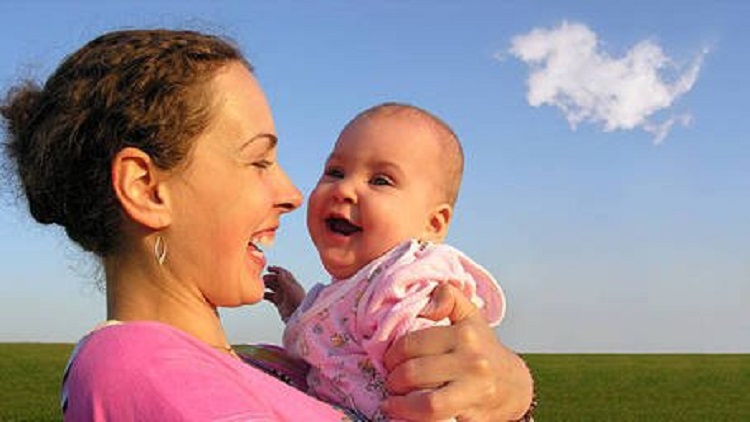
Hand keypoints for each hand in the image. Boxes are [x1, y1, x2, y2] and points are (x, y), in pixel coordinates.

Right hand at [263, 266, 305, 321]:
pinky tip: (260, 294)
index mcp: (292, 283)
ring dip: (265, 285)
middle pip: (276, 280)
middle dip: (269, 278)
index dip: (276, 269)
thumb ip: (284, 280)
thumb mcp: (291, 289)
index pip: (283, 273)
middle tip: (261, 279)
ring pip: (272, 288)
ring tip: (259, 286)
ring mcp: (283, 296)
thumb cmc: (298, 302)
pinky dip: (264, 295)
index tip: (268, 268)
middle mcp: (287, 289)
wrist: (299, 317)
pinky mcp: (279, 303)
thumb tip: (279, 272)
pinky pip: (270, 297)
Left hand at [381, 284, 533, 420]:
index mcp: (465, 335)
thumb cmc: (483, 349)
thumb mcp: (470, 316)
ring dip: (401, 404)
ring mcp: (474, 392)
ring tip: (393, 401)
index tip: (389, 360)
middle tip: (391, 380)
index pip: (412, 344)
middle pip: (414, 373)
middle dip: (394, 379)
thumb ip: (449, 297)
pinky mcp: (474, 417)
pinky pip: (438, 421)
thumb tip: (428, 302)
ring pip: (427, 404)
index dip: (392, 354)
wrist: (514, 385)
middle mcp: (472, 363)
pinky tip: (405, 414)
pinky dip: (416, 420)